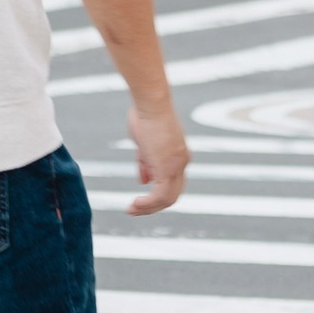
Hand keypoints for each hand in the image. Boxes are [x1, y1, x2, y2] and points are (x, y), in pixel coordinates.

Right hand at [119, 91, 188, 217]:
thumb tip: (144, 181)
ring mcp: (177, 166)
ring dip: (149, 208)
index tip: (139, 196)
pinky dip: (148, 204)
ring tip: (132, 210)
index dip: (156, 194)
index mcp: (179, 156)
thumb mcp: (145, 144)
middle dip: (153, 206)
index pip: (172, 183)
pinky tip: (135, 204)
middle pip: (173, 195)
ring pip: (168, 199)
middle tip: (134, 208)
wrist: (151, 103)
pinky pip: (160, 195)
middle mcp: (182, 163)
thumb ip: (146, 162)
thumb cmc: (145, 115)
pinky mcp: (168, 168)